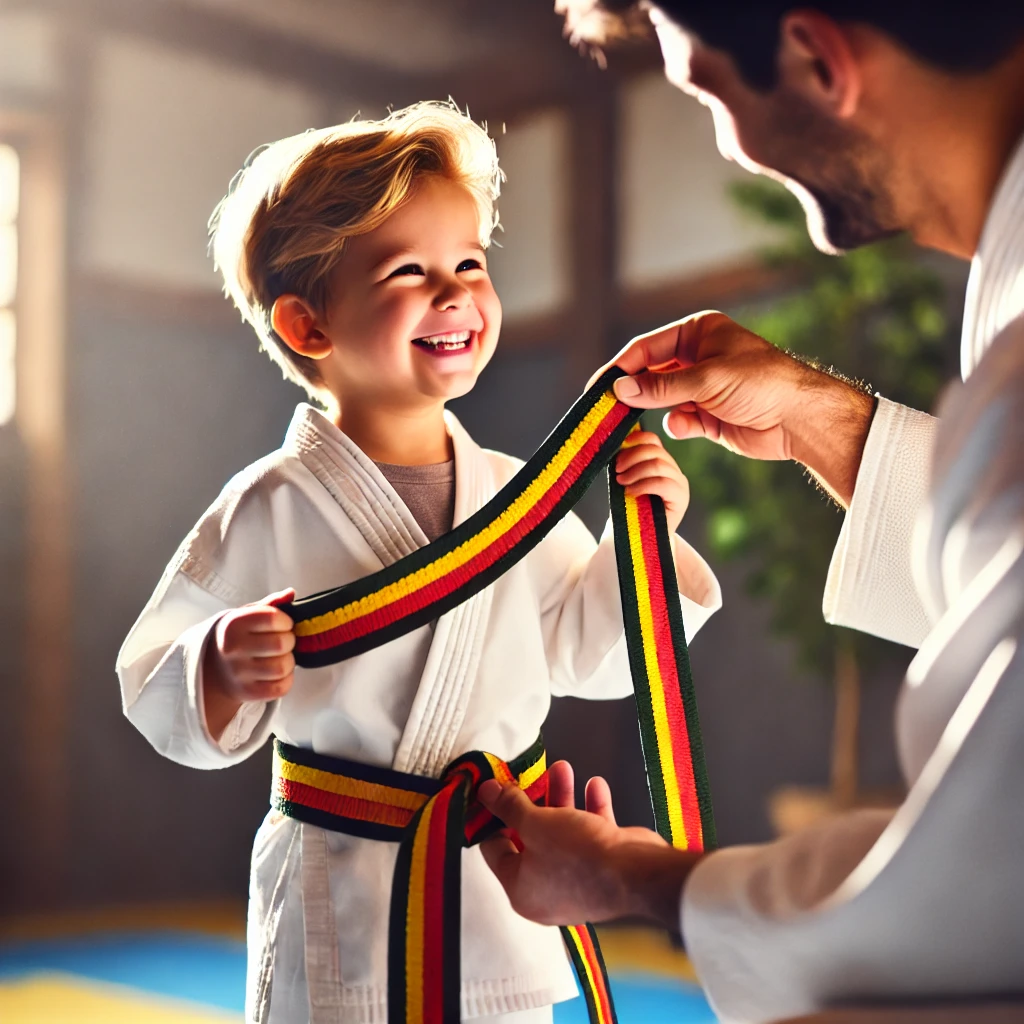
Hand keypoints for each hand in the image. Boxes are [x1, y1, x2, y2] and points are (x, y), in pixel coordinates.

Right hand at [202, 588, 295, 740]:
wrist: (213, 668)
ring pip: (282, 667)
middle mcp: (233, 648)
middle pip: (281, 643)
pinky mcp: (246, 692)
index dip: (286, 621)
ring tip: (280, 657)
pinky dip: (286, 680)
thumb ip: (271, 604)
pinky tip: (278, 673)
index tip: (282, 624)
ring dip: (289, 661)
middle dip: (289, 641)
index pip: (274, 618)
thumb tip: (291, 593)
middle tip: (283, 641)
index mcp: (233, 624)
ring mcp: (238, 673)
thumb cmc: (237, 637)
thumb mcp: (247, 615)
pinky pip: (280, 688)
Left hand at [478, 761, 694, 930]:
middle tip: (531, 775)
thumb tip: (485, 792)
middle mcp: (546, 891)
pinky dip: (591, 811)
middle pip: (531, 838)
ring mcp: (577, 881)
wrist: (635, 875)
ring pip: (562, 832)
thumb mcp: (534, 824)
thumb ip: (509, 806)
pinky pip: (590, 836)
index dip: (493, 818)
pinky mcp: (603, 870)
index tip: (495, 792)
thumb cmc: (576, 856)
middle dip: (535, 800)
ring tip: (563, 767)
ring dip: (563, 798)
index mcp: (521, 890)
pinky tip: (595, 785)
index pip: (496, 850)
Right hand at [598, 311, 873, 505]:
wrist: (799, 418)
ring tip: (633, 422)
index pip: (647, 347)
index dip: (621, 366)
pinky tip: (684, 426)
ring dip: (654, 410)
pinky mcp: (708, 416)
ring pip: (661, 399)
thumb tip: (619, 390)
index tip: (599, 386)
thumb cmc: (761, 383)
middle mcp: (697, 357)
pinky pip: (679, 419)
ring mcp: (702, 387)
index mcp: (698, 333)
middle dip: (633, 391)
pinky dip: (677, 424)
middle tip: (606, 409)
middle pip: (651, 374)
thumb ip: (660, 388)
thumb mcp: (706, 380)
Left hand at [615, 431, 689, 531]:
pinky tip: (630, 492)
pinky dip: (643, 485)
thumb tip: (617, 446)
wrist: (640, 538)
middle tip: (616, 470)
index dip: (636, 439)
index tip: (619, 447)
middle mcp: (674, 471)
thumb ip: (627, 465)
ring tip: (621, 482)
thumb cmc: (631, 509)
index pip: (653, 440)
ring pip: (658, 464)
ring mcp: (680, 484)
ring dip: (635, 471)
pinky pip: (662, 483)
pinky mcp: (681, 498)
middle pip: (655, 451)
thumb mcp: (627, 481)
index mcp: (662, 462)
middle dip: (632, 457)